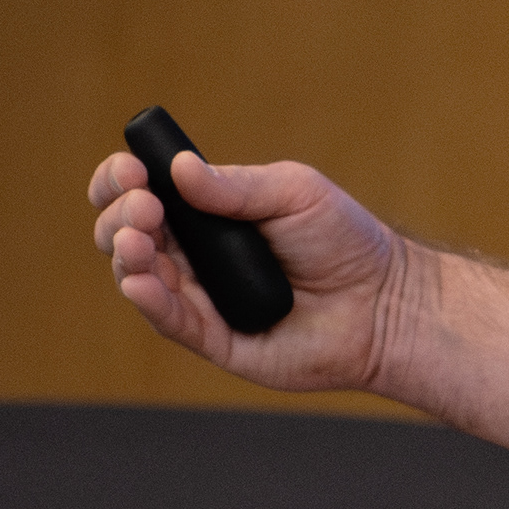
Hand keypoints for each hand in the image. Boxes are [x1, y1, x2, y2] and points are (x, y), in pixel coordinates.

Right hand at [89, 145, 409, 394]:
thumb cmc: (346, 242)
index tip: (129, 170)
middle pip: (127, 234)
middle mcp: (194, 257)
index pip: (143, 194)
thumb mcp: (293, 194)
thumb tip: (179, 168)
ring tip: (139, 238)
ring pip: (139, 277)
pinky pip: (171, 322)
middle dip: (121, 214)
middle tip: (145, 205)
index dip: (121, 181)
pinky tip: (138, 280)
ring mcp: (202, 299)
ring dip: (127, 253)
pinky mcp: (215, 340)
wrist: (386, 301)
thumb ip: (235, 186)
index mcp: (207, 215)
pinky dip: (149, 300)